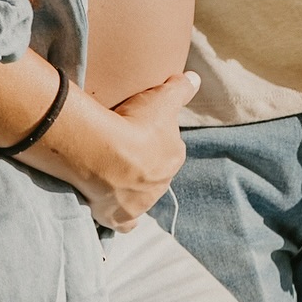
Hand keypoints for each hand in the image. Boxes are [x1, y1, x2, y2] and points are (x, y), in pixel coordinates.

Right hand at [77, 71, 199, 230]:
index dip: (153, 138)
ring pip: (140, 196)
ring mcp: (142, 203)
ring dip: (129, 187)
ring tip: (110, 172)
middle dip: (142, 164)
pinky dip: (120, 217)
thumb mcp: (163, 97)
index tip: (138, 129)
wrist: (105, 155)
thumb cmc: (136, 124)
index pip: (168, 147)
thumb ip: (181, 88)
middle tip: (121, 149)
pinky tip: (110, 208)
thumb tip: (196, 78)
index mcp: (174, 156)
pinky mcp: (121, 218)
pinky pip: (125, 223)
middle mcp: (162, 184)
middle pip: (153, 172)